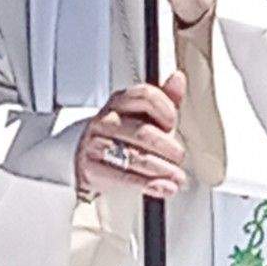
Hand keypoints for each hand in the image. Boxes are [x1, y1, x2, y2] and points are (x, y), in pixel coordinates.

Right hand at [75, 71, 187, 201]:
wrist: (87, 158)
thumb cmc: (122, 136)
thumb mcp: (144, 115)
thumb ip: (164, 100)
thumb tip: (178, 78)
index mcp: (120, 102)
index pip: (144, 96)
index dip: (164, 109)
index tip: (173, 124)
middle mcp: (106, 120)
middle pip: (142, 131)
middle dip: (167, 147)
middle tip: (179, 156)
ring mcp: (96, 144)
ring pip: (133, 156)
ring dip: (161, 169)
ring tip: (176, 177)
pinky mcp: (91, 168)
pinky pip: (122, 177)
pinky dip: (147, 184)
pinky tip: (163, 187)